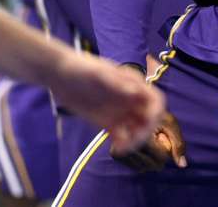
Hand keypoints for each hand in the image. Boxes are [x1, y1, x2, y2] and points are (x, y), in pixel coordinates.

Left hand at [45, 51, 165, 154]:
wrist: (60, 75)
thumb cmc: (82, 68)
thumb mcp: (99, 73)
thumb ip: (117, 83)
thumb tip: (135, 92)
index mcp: (134, 85)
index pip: (156, 101)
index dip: (156, 112)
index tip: (148, 124)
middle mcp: (131, 99)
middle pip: (149, 118)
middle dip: (147, 130)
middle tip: (135, 141)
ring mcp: (120, 111)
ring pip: (137, 129)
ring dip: (136, 139)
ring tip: (125, 147)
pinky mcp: (107, 122)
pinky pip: (121, 136)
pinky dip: (123, 143)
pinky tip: (117, 149)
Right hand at [111, 111, 186, 171]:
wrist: (129, 106)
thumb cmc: (154, 115)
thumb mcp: (170, 124)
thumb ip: (178, 144)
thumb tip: (182, 166)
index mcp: (142, 138)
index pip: (161, 158)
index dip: (166, 148)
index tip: (161, 135)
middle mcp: (128, 146)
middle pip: (153, 166)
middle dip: (159, 155)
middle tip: (154, 138)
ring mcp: (119, 151)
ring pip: (144, 168)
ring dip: (149, 158)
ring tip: (146, 140)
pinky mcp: (115, 154)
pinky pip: (136, 167)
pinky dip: (141, 160)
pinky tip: (139, 145)